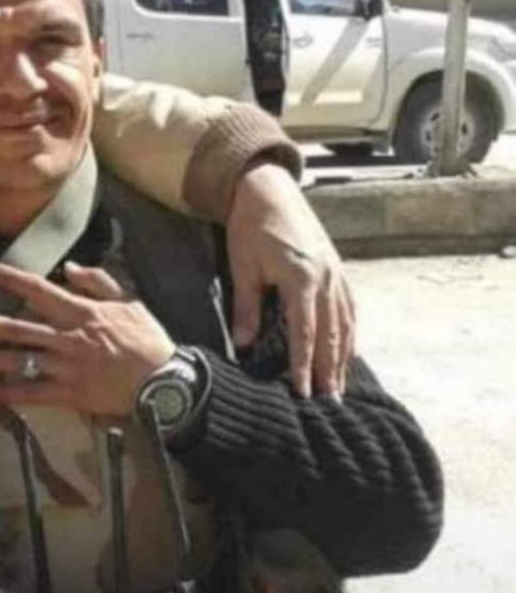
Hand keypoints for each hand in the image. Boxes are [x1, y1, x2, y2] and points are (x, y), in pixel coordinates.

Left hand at [0, 262, 174, 416]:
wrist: (163, 383)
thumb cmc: (148, 341)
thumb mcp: (129, 302)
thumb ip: (98, 282)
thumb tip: (69, 268)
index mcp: (82, 312)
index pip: (39, 290)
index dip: (12, 279)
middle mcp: (67, 338)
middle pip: (17, 327)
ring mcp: (66, 367)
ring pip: (18, 360)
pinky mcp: (68, 393)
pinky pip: (31, 392)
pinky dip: (6, 392)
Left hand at [227, 163, 354, 396]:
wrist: (268, 189)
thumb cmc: (251, 228)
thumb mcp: (243, 268)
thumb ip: (247, 307)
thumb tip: (243, 345)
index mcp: (302, 278)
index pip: (305, 334)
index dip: (305, 367)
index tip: (303, 394)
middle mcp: (326, 278)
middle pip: (332, 334)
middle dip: (332, 371)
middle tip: (331, 403)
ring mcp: (336, 272)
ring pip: (345, 323)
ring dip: (344, 357)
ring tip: (341, 387)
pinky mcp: (337, 268)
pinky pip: (349, 307)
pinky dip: (349, 331)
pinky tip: (348, 350)